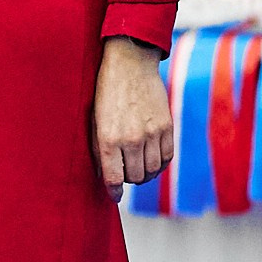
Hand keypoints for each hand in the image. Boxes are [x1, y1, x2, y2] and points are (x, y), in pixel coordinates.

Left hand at [93, 35, 172, 194]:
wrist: (130, 65)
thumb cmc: (106, 93)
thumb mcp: (94, 121)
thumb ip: (99, 150)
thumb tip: (105, 177)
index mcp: (109, 138)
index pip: (113, 179)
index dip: (113, 192)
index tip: (114, 196)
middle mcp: (131, 139)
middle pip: (135, 178)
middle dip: (128, 180)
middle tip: (124, 172)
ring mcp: (152, 133)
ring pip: (152, 170)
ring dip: (145, 174)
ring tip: (138, 167)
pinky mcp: (166, 126)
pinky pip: (167, 157)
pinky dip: (160, 163)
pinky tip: (151, 159)